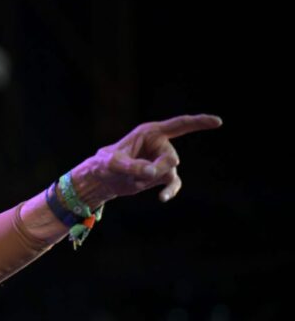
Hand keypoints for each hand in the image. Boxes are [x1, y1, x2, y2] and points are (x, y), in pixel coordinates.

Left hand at [70, 114, 222, 206]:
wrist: (102, 179)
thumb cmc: (104, 164)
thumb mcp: (113, 164)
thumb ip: (132, 166)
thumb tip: (152, 172)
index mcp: (150, 132)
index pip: (180, 125)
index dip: (199, 122)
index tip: (218, 122)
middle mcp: (159, 144)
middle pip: (171, 157)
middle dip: (156, 169)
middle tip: (137, 175)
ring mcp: (161, 160)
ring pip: (170, 172)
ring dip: (152, 180)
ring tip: (134, 182)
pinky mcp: (160, 175)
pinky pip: (172, 183)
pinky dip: (169, 191)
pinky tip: (163, 198)